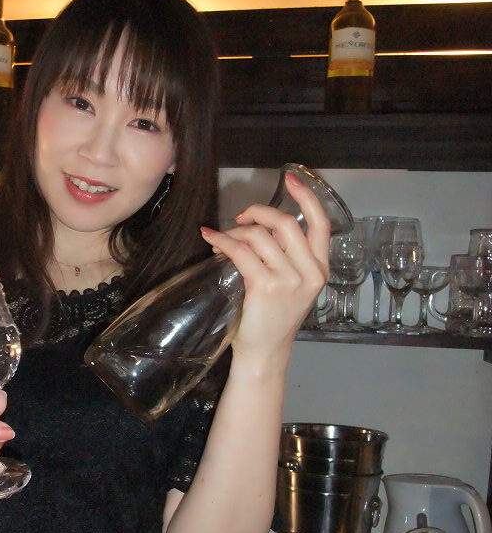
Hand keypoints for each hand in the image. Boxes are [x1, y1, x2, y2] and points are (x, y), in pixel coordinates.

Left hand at [201, 172, 329, 363]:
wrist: (265, 353)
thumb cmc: (274, 320)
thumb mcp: (293, 287)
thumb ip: (287, 258)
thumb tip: (258, 226)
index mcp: (321, 270)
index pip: (321, 224)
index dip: (306, 197)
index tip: (290, 179)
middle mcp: (310, 273)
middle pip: (286, 223)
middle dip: (258, 212)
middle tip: (241, 217)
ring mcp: (289, 280)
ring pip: (260, 235)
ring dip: (236, 231)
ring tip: (223, 241)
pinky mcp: (265, 287)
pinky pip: (241, 251)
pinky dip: (222, 241)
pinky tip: (211, 239)